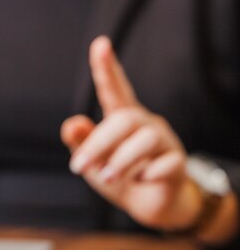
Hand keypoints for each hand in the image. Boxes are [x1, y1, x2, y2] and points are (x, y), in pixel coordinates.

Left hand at [61, 37, 201, 231]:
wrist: (146, 205)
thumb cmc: (117, 176)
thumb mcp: (93, 161)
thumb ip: (81, 142)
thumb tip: (70, 123)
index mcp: (122, 118)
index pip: (114, 89)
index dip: (106, 68)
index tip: (100, 44)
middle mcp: (145, 124)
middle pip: (125, 119)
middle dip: (99, 143)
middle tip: (79, 167)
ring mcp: (165, 142)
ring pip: (146, 138)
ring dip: (121, 160)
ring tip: (107, 178)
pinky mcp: (178, 163)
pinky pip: (164, 164)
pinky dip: (147, 175)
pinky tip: (142, 180)